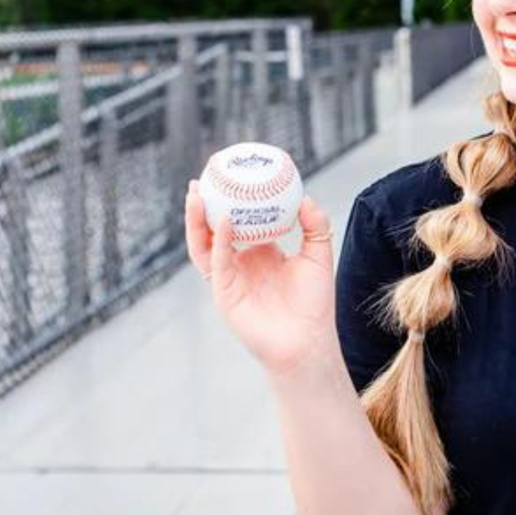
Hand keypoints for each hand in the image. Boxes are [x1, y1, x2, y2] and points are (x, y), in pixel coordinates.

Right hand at [184, 178, 340, 375]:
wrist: (307, 340)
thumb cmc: (314, 304)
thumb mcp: (318, 255)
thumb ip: (314, 225)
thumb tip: (304, 197)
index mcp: (260, 254)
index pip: (240, 221)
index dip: (232, 200)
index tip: (231, 174)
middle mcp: (240, 264)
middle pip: (213, 229)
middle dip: (204, 205)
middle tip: (204, 177)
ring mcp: (228, 278)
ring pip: (204, 244)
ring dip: (197, 219)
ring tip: (198, 194)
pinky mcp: (223, 293)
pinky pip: (217, 262)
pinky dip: (219, 241)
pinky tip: (224, 220)